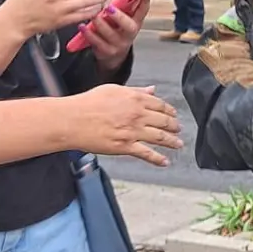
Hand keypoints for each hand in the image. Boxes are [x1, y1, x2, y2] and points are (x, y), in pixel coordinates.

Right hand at [67, 84, 181, 165]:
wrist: (73, 120)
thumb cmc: (88, 104)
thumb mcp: (114, 90)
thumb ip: (136, 91)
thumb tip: (152, 90)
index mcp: (136, 99)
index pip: (160, 105)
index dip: (169, 111)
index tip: (173, 114)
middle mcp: (138, 115)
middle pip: (163, 121)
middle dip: (174, 126)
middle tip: (178, 129)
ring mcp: (133, 131)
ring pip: (159, 137)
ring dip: (172, 141)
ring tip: (178, 144)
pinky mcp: (126, 146)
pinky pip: (146, 153)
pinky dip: (158, 159)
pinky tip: (165, 161)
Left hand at [80, 0, 151, 72]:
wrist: (112, 55)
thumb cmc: (115, 30)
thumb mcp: (122, 18)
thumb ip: (121, 5)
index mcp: (135, 22)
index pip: (143, 10)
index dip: (145, 0)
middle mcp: (129, 34)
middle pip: (129, 26)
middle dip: (119, 16)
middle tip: (109, 7)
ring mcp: (118, 44)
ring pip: (110, 34)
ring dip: (100, 23)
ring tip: (93, 15)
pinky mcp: (106, 51)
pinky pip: (97, 42)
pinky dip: (89, 33)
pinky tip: (82, 26)